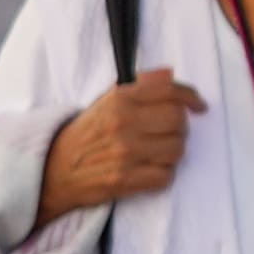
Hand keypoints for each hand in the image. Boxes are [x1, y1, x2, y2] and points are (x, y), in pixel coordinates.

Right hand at [38, 70, 205, 224]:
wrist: (54, 168)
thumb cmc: (89, 133)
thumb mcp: (108, 100)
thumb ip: (141, 86)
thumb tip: (171, 74)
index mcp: (120, 98)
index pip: (170, 90)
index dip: (191, 97)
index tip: (198, 106)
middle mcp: (123, 121)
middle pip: (179, 121)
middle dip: (179, 129)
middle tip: (165, 133)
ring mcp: (125, 151)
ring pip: (177, 150)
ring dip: (171, 154)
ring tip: (153, 153)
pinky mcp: (125, 179)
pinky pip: (165, 177)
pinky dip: (161, 176)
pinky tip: (146, 171)